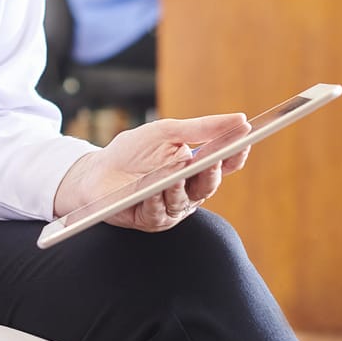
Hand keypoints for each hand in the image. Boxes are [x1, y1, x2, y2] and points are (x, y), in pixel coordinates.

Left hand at [51, 113, 255, 231]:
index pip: (224, 164)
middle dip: (212, 171)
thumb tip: (240, 119)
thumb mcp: (167, 132)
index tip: (246, 139)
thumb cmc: (133, 151)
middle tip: (214, 159)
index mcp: (197, 168)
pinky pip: (158, 212)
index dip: (236, 154)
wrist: (95, 172)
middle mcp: (189, 191)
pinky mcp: (151, 220)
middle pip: (209, 184)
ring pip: (185, 200)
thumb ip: (202, 128)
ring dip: (180, 186)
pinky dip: (156, 200)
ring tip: (177, 173)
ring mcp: (172, 208)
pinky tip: (153, 190)